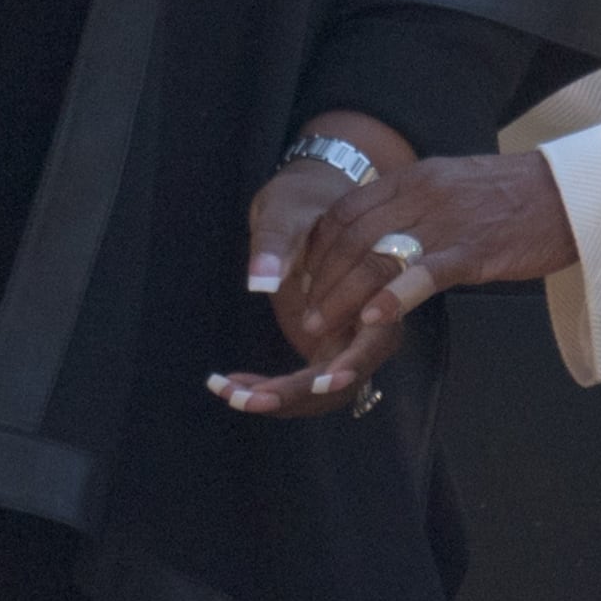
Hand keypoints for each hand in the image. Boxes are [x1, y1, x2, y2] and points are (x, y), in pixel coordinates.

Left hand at [212, 147, 580, 418]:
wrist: (573, 193)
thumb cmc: (517, 197)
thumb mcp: (456, 187)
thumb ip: (417, 205)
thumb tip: (383, 232)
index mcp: (415, 177)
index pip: (345, 210)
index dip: (317, 247)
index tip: (304, 278)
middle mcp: (423, 194)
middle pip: (351, 237)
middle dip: (321, 279)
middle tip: (306, 313)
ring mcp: (446, 221)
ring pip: (376, 257)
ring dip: (342, 296)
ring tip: (322, 326)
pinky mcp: (473, 250)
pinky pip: (422, 274)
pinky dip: (392, 296)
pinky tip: (373, 318)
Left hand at [218, 118, 419, 423]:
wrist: (298, 205)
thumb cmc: (298, 200)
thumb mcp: (283, 212)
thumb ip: (275, 242)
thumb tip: (260, 281)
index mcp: (372, 289)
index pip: (373, 339)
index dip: (353, 364)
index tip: (324, 381)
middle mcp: (364, 323)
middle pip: (344, 380)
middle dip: (298, 394)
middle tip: (248, 398)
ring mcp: (341, 339)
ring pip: (319, 392)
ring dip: (277, 400)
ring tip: (227, 391)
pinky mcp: (319, 346)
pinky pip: (298, 382)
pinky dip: (265, 388)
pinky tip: (226, 382)